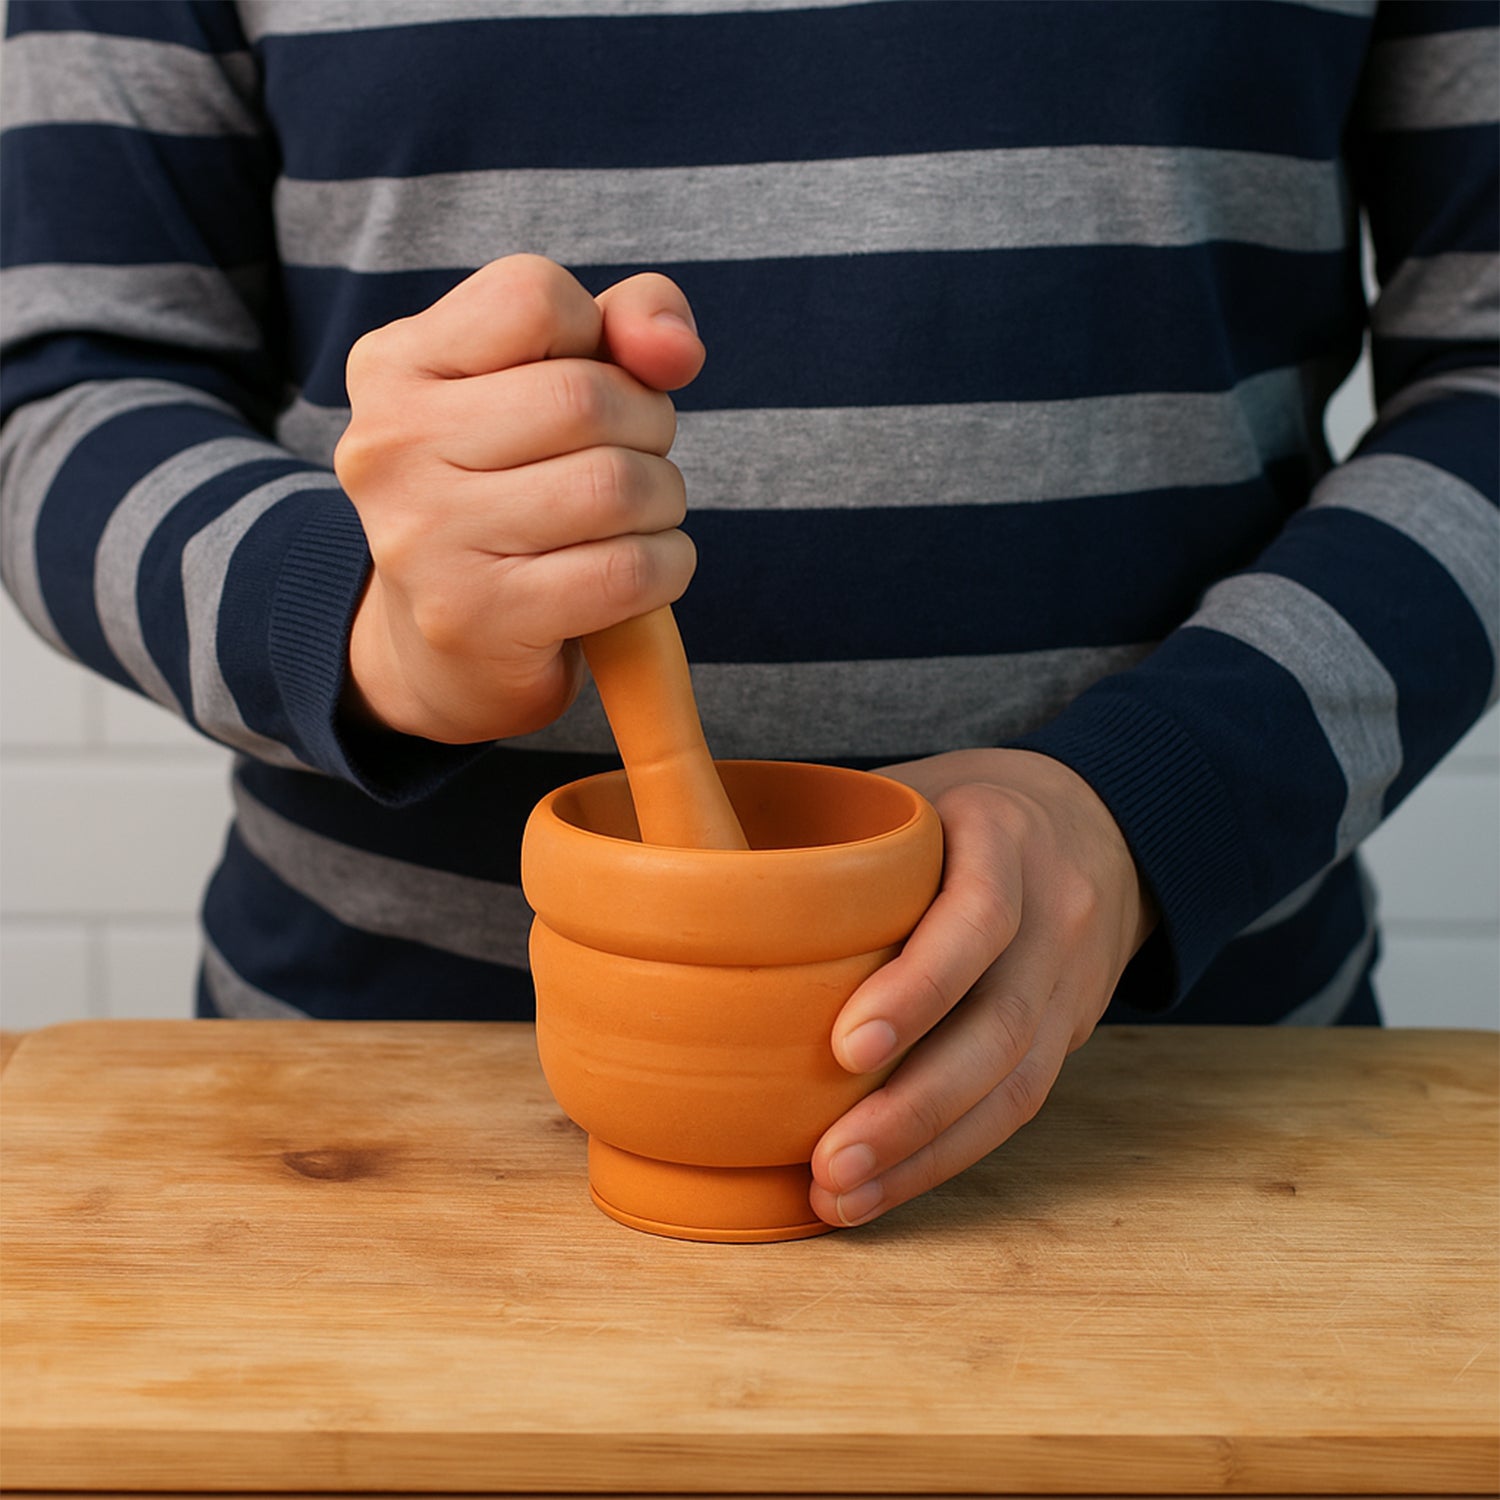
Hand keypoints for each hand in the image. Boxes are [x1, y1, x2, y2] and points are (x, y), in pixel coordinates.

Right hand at [333, 254, 704, 742]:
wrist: (445, 650)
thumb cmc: (512, 494)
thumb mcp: (550, 385)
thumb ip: (626, 328)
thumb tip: (676, 348)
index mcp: (394, 366)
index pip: (533, 297)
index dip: (596, 337)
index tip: (585, 386)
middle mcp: (391, 445)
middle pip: (585, 398)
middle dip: (648, 428)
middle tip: (628, 463)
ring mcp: (425, 537)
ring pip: (615, 485)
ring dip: (662, 503)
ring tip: (632, 521)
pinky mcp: (477, 617)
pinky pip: (627, 570)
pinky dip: (666, 567)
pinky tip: (639, 574)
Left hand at [809, 748, 1157, 1227]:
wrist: (1093, 823)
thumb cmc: (958, 812)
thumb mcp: (908, 795)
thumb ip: (833, 839)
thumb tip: (693, 874)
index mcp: (1004, 835)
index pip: (979, 915)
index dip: (919, 987)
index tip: (845, 1047)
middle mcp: (1055, 911)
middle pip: (1000, 1024)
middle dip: (912, 1107)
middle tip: (829, 1162)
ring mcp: (1072, 980)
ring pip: (1015, 1083)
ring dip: (925, 1152)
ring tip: (842, 1195)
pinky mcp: (1071, 1033)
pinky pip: (1018, 1105)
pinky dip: (946, 1155)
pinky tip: (884, 1189)